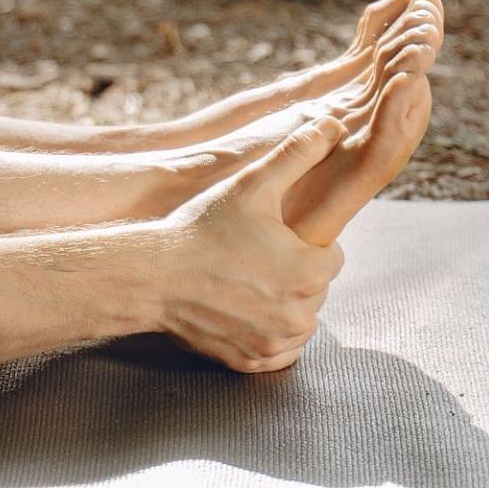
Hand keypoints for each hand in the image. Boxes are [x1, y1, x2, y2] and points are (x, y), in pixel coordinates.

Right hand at [157, 115, 347, 372]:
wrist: (155, 274)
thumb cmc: (203, 226)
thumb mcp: (253, 184)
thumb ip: (298, 153)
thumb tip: (334, 124)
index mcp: (310, 271)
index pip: (332, 256)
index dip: (304, 242)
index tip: (274, 235)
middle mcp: (300, 315)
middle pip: (316, 289)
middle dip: (295, 273)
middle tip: (256, 255)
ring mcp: (275, 344)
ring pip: (300, 321)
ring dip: (285, 304)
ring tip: (248, 279)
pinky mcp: (253, 362)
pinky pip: (279, 351)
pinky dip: (269, 334)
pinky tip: (243, 308)